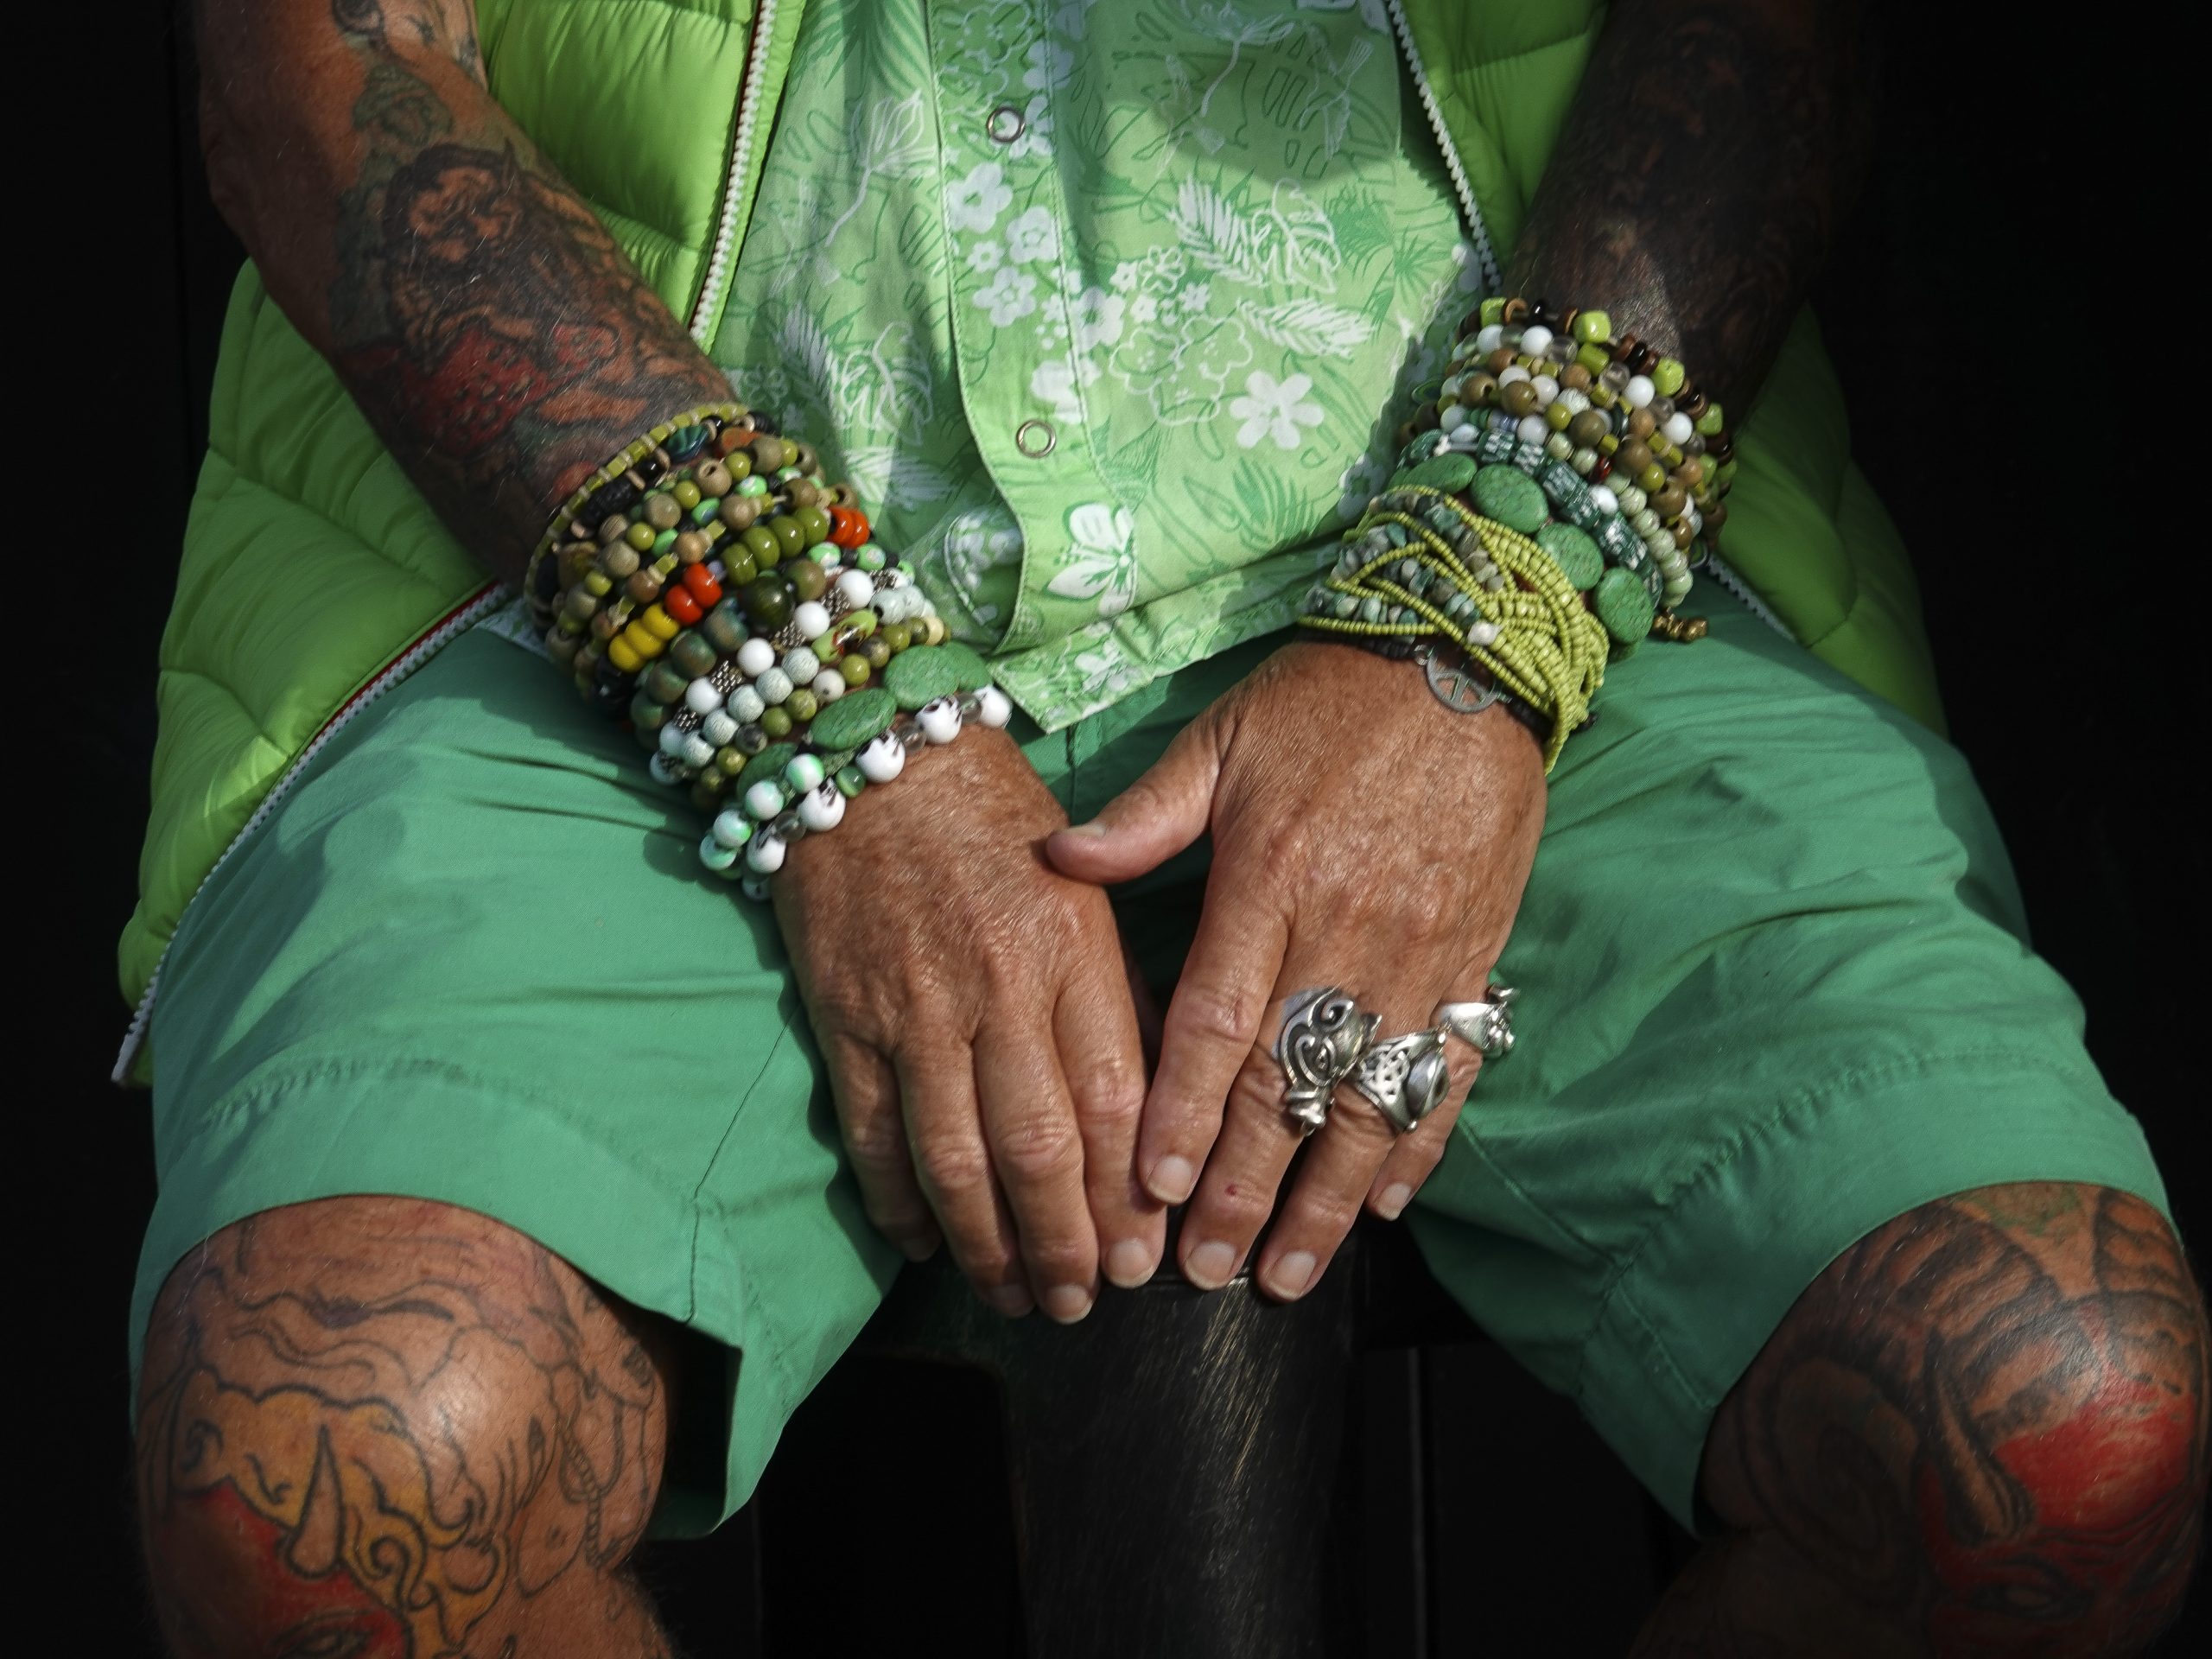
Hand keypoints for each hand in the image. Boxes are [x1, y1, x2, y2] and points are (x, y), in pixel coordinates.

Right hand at [776, 729, 1162, 1320]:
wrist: (873, 757)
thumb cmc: (998, 821)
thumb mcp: (1086, 887)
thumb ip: (1119, 992)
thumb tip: (1156, 1108)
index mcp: (1073, 949)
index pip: (1114, 1099)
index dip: (1130, 1194)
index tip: (1148, 1256)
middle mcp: (998, 987)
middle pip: (1039, 1147)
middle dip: (1067, 1243)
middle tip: (1086, 1303)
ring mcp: (915, 1009)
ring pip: (955, 1158)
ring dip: (989, 1245)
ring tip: (1017, 1296)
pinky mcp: (847, 1018)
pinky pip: (874, 1132)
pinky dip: (897, 1200)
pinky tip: (925, 1245)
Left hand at [1047, 641, 1544, 1299]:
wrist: (1465, 659)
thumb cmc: (1325, 700)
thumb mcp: (1221, 738)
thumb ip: (1144, 815)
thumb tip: (1055, 858)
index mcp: (1270, 878)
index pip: (1217, 1022)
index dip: (1182, 1113)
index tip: (1151, 1191)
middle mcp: (1345, 930)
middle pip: (1288, 1084)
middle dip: (1243, 1185)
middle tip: (1207, 1271)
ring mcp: (1419, 952)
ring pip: (1370, 1098)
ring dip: (1329, 1197)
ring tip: (1288, 1271)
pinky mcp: (1474, 956)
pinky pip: (1447, 1067)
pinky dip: (1420, 1141)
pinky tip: (1389, 1203)